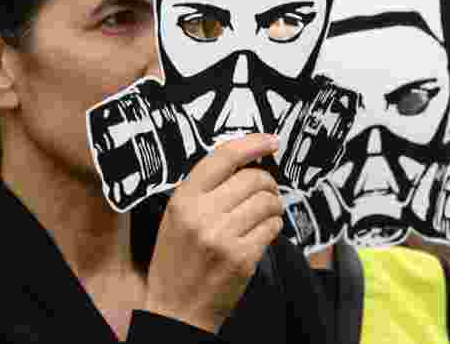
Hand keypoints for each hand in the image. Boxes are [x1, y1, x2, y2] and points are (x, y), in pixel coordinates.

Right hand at [144, 133, 282, 333]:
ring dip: (273, 206)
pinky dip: (273, 227)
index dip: (252, 143)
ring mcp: (223, 236)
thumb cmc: (176, 261)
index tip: (270, 140)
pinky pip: (272, 228)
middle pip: (253, 179)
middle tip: (266, 192)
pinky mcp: (242, 257)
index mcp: (183, 199)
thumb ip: (203, 190)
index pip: (223, 157)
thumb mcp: (176, 218)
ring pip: (268, 202)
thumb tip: (244, 162)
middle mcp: (202, 214)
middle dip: (267, 183)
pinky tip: (262, 233)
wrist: (177, 309)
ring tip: (263, 216)